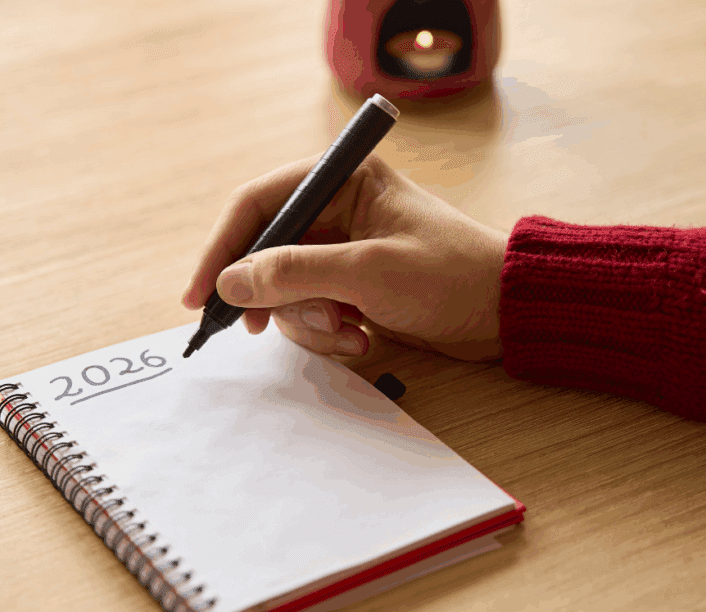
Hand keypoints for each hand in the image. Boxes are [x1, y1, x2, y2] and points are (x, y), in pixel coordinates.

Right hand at [181, 154, 508, 360]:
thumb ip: (294, 273)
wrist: (504, 312)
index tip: (201, 296)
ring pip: (285, 289)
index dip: (222, 249)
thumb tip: (230, 282)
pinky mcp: (350, 285)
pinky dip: (328, 331)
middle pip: (266, 252)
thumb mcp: (368, 272)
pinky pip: (311, 310)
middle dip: (275, 297)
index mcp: (342, 179)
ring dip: (308, 321)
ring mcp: (341, 250)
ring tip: (349, 332)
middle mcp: (336, 208)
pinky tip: (361, 338)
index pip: (258, 204)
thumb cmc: (449, 275)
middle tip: (273, 329)